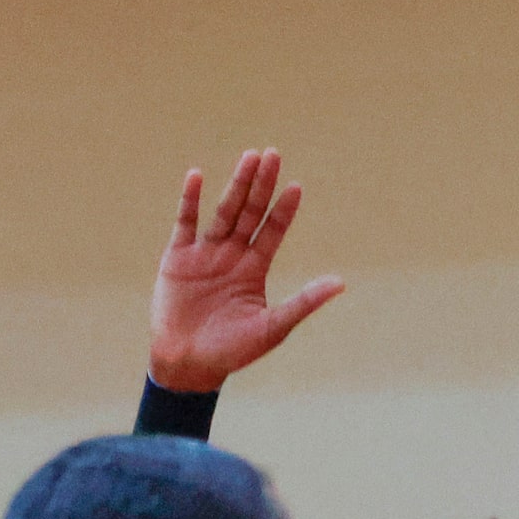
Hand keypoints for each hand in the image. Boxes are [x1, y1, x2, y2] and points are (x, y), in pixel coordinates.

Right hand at [148, 148, 343, 392]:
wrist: (188, 364)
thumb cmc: (234, 351)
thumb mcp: (274, 327)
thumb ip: (304, 302)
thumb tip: (341, 283)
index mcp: (255, 269)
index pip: (273, 231)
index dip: (283, 210)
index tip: (297, 187)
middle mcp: (232, 255)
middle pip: (250, 213)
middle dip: (261, 185)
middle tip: (273, 154)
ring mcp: (205, 254)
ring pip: (223, 212)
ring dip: (236, 185)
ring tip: (249, 158)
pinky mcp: (177, 259)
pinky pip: (185, 223)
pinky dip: (190, 201)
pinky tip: (197, 177)